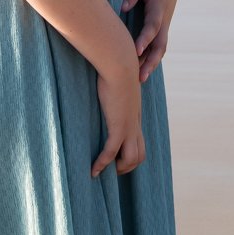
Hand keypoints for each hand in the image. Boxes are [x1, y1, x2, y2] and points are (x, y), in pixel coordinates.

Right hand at [92, 37, 144, 177]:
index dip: (130, 151)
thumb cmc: (116, 67)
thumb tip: (103, 80)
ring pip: (132, 158)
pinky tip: (93, 170)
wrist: (121, 64)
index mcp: (135, 114)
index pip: (139, 140)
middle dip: (127, 166)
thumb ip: (112, 84)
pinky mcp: (119, 126)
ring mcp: (129, 126)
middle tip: (111, 168)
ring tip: (103, 170)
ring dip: (119, 168)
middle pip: (140, 154)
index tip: (117, 155)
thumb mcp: (116, 79)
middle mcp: (135, 123)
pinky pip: (111, 152)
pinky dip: (102, 163)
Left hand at [120, 0, 182, 81]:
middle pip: (160, 45)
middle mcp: (164, 18)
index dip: (145, 39)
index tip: (136, 51)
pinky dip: (151, 56)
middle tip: (140, 77)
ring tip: (139, 79)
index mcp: (159, 6)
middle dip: (151, 62)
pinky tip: (140, 67)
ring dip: (151, 63)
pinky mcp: (162, 24)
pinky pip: (157, 44)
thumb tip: (122, 8)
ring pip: (160, 48)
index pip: (152, 26)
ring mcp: (165, 23)